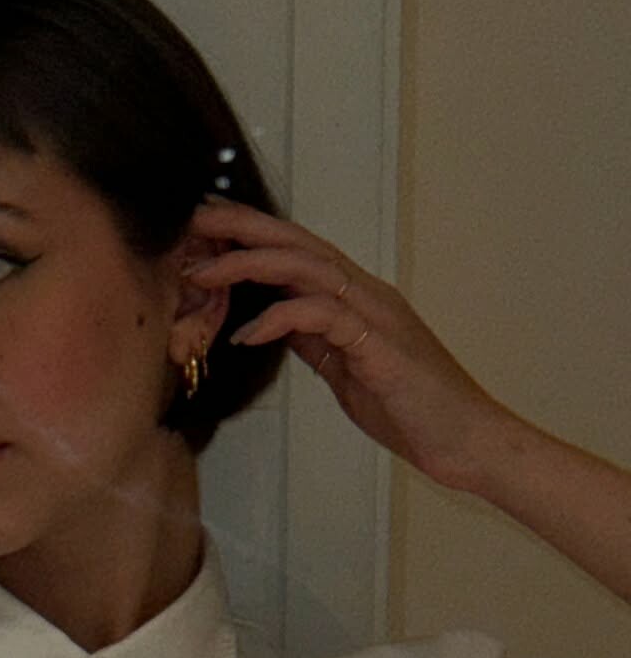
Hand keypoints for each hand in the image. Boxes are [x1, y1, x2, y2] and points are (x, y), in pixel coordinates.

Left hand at [184, 201, 510, 488]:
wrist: (463, 438)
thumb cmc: (408, 406)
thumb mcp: (343, 366)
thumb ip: (312, 338)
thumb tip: (272, 321)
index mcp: (354, 298)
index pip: (295, 250)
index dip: (249, 235)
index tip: (203, 229)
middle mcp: (364, 294)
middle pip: (296, 242)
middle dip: (241, 227)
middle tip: (193, 219)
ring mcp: (375, 314)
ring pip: (306, 268)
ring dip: (250, 265)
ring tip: (203, 274)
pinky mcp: (379, 345)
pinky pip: (323, 317)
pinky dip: (280, 319)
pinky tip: (248, 334)